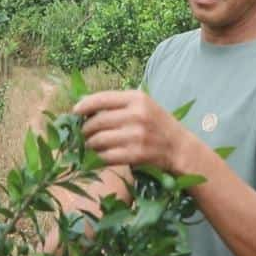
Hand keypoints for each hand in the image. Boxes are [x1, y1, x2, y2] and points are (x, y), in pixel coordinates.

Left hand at [73, 90, 187, 172]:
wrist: (180, 148)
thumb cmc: (157, 125)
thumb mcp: (143, 106)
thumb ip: (119, 104)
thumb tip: (84, 104)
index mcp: (137, 98)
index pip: (101, 99)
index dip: (84, 105)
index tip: (74, 112)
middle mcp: (137, 114)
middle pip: (97, 121)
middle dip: (85, 129)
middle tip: (82, 134)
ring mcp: (137, 135)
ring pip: (99, 140)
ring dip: (90, 145)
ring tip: (90, 146)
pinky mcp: (137, 154)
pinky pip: (107, 156)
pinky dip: (99, 157)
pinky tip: (99, 157)